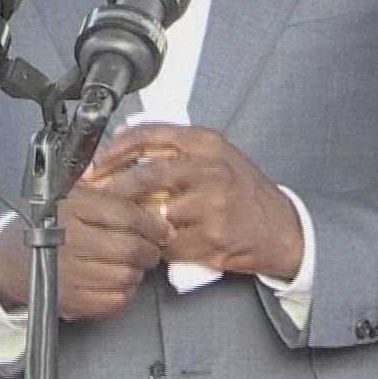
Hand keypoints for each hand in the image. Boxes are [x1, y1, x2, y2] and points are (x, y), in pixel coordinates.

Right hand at [0, 177, 169, 323]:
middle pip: (129, 248)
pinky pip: (114, 300)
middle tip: (153, 248)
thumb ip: (108, 196)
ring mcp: (68, 273)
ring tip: (132, 264)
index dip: (153, 224)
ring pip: (126, 276)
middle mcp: (68, 240)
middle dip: (150, 250)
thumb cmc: (47, 225)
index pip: (125, 214)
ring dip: (137, 271)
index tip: (164, 229)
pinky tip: (118, 281)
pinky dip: (125, 292)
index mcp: (71, 208)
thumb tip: (152, 201)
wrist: (10, 259)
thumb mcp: (72, 197)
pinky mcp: (71, 300)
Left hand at [95, 124, 303, 279]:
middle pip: (146, 175)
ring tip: (132, 223)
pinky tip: (160, 242)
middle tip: (98, 198)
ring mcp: (213, 206)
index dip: (115, 150)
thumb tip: (123, 133)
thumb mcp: (214, 154)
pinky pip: (168, 244)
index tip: (96, 165)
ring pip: (154, 214)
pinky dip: (158, 245)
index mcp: (207, 143)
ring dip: (137, 222)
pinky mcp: (213, 238)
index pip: (149, 135)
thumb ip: (172, 144)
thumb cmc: (243, 190)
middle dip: (115, 189)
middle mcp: (211, 170)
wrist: (282, 228)